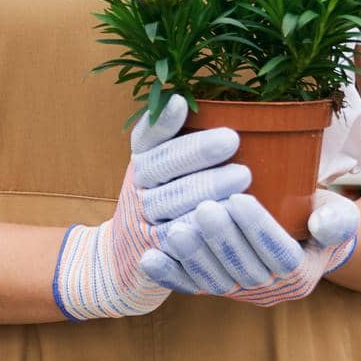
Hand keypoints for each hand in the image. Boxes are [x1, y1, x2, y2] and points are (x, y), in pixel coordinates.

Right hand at [52, 93, 250, 319]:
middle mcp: (138, 189)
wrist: (119, 260)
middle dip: (196, 152)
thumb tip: (191, 99)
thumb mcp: (155, 167)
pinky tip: (223, 219)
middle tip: (232, 140)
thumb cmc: (154, 202)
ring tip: (241, 176)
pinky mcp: (156, 256)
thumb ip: (170, 138)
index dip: (166, 122)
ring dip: (204, 189)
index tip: (182, 102)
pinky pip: (176, 242)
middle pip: (161, 168)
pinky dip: (198, 229)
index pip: (149, 139)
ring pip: (169, 204)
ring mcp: (143, 224)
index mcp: (141, 163)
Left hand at [140, 187, 359, 305]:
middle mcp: (268, 290)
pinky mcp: (213, 286)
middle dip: (221, 239)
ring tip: (175, 229)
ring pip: (214, 280)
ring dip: (193, 257)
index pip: (279, 254)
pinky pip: (190, 286)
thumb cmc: (316, 215)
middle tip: (203, 207)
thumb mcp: (337, 214)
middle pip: (243, 269)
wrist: (300, 234)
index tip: (239, 198)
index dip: (258, 228)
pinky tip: (149, 259)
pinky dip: (169, 275)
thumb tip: (322, 222)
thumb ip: (336, 219)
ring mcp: (238, 291)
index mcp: (300, 273)